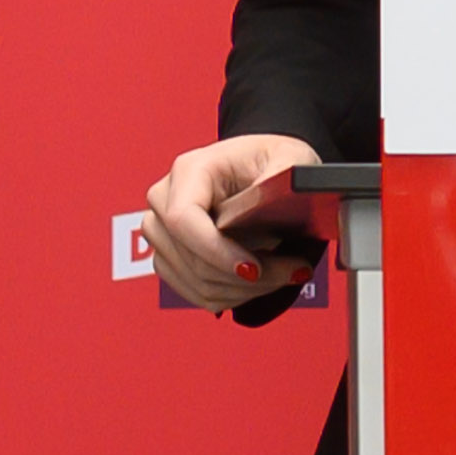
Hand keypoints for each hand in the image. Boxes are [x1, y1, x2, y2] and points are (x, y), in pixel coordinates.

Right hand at [142, 133, 324, 309]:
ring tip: (284, 272)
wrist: (262, 168)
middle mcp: (165, 200)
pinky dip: (233, 295)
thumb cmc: (272, 159)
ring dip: (245, 289)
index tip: (254, 269)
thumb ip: (281, 180)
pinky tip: (260, 280)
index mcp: (190, 170)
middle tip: (293, 270)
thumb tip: (272, 206)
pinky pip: (197, 293)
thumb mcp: (288, 159)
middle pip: (192, 260)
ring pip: (197, 283)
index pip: (182, 219)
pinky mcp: (169, 257)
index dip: (215, 251)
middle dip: (246, 278)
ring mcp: (162, 231)